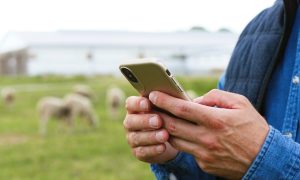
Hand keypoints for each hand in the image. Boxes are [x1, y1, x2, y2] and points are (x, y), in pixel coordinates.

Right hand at [123, 96, 177, 163]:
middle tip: (158, 121)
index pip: (130, 103)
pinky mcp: (138, 152)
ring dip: (151, 136)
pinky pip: (142, 152)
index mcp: (135, 108)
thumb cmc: (168, 116)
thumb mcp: (168, 108)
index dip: (137, 104)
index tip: (148, 104)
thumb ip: (168, 101)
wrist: (170, 137)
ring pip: (136, 138)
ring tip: (165, 135)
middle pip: (130, 121)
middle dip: (145, 121)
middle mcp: (130, 122)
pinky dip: (153, 150)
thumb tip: (178, 97)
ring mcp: (132, 138)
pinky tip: (163, 147)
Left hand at [149, 89, 268, 178]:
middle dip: (157, 114)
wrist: (265, 159)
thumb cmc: (253, 127)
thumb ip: (216, 97)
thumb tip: (196, 100)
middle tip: (149, 106)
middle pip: (173, 125)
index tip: (153, 94)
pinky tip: (182, 133)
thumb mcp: (240, 104)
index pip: (183, 109)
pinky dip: (182, 140)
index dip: (165, 101)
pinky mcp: (204, 164)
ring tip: (161, 119)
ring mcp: (204, 153)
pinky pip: (187, 151)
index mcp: (216, 120)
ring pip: (175, 140)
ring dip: (165, 129)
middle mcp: (207, 138)